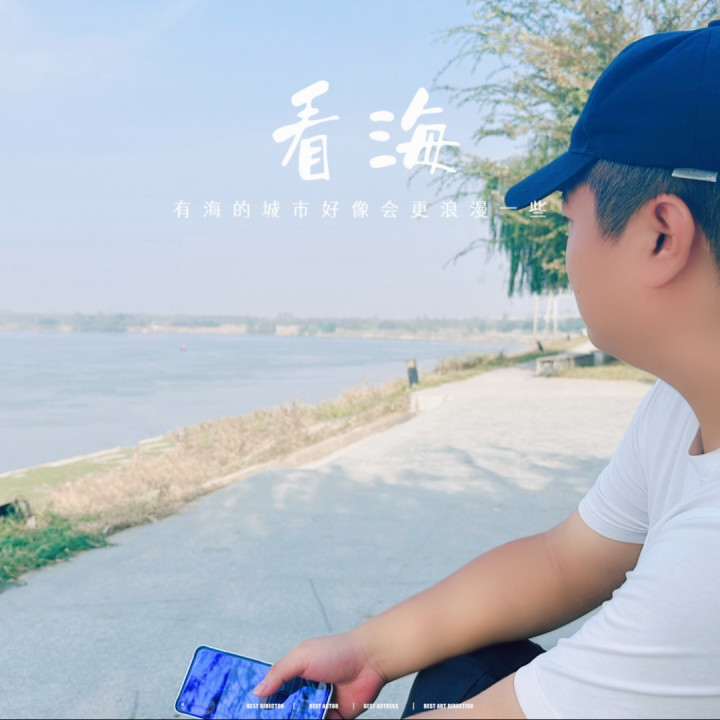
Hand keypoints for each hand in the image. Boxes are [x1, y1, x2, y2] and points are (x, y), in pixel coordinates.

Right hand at [253, 631, 386, 718]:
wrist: (370, 661)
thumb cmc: (336, 652)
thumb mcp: (302, 656)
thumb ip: (279, 672)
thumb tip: (257, 691)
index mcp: (295, 674)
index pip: (272, 691)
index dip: (261, 702)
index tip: (247, 710)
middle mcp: (304, 691)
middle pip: (282, 711)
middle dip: (273, 716)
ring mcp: (318, 706)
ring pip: (298, 719)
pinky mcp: (333, 719)